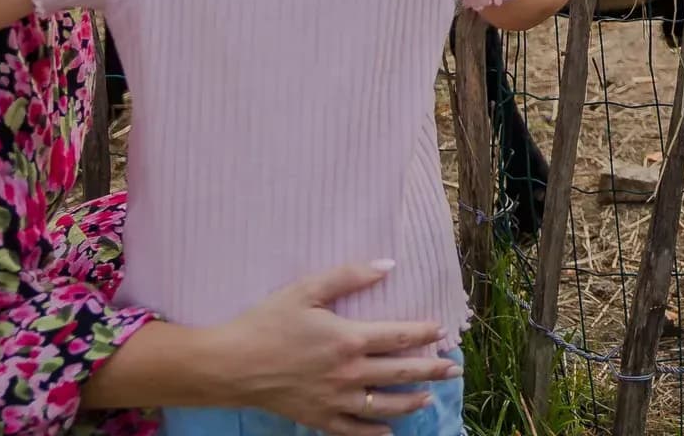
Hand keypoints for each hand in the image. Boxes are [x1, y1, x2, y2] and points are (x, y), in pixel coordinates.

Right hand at [213, 261, 454, 434]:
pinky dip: (374, 432)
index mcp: (348, 339)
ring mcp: (334, 400)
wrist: (229, 365)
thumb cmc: (266, 323)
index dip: (424, 333)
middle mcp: (348, 373)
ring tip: (429, 397)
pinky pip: (353, 431)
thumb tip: (388, 265)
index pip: (399, 336)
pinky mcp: (317, 418)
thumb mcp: (305, 290)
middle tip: (453, 369)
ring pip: (384, 405)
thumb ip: (349, 276)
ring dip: (411, 401)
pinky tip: (389, 431)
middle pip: (401, 372)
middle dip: (431, 370)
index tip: (441, 331)